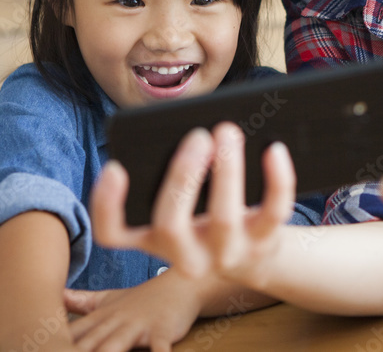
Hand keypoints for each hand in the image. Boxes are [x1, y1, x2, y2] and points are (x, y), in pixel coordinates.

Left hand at [64, 272, 201, 351]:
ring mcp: (138, 325)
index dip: (54, 342)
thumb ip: (80, 301)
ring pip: (116, 344)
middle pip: (89, 342)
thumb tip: (54, 296)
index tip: (38, 347)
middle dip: (75, 351)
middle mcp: (115, 321)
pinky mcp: (161, 330)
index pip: (72, 334)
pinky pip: (158, 347)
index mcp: (101, 317)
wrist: (179, 285)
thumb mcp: (108, 299)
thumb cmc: (141, 298)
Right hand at [90, 122, 295, 290]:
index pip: (112, 233)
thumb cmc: (206, 208)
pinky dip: (277, 179)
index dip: (106, 204)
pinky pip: (272, 212)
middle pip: (169, 225)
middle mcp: (184, 255)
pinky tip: (275, 149)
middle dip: (182, 176)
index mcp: (152, 237)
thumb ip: (174, 167)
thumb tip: (187, 126)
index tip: (115, 167)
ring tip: (229, 132)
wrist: (254, 251)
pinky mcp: (263, 244)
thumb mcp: (182, 198)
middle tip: (198, 136)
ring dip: (226, 172)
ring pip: (223, 221)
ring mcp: (225, 255)